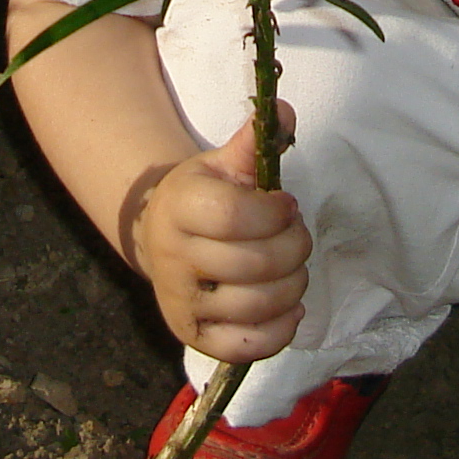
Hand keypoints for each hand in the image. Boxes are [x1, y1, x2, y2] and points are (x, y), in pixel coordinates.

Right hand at [131, 104, 310, 360]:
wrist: (162, 237)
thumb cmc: (204, 198)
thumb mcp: (222, 164)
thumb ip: (255, 141)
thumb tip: (284, 111)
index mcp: (180, 206)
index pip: (235, 216)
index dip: (275, 213)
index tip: (286, 206)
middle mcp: (173, 257)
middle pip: (256, 264)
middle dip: (294, 248)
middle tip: (296, 237)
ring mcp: (181, 302)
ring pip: (257, 305)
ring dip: (293, 287)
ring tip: (292, 270)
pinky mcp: (194, 336)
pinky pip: (246, 347)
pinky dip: (279, 330)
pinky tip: (288, 308)